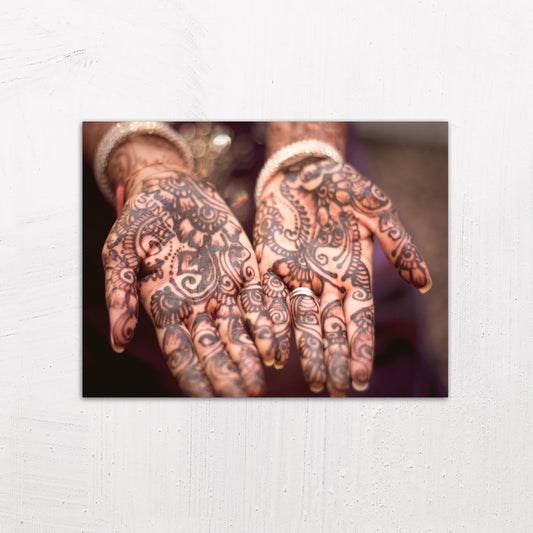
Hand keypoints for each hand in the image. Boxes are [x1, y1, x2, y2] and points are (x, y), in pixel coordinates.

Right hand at [102, 166, 280, 396]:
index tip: (207, 402)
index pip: (180, 351)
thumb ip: (121, 294)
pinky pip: (259, 299)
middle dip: (227, 372)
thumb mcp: (120, 253)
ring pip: (240, 329)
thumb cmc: (139, 221)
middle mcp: (197, 305)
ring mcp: (223, 289)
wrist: (171, 189)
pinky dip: (268, 319)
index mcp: (165, 307)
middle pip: (213, 346)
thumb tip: (118, 342)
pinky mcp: (245, 270)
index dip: (193, 376)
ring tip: (263, 380)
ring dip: (251, 353)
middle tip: (243, 397)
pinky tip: (280, 341)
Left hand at [254, 160, 431, 395]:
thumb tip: (424, 284)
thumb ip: (398, 245)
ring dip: (305, 351)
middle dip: (333, 359)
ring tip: (310, 381)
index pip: (358, 319)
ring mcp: (296, 276)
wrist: (302, 169)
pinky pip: (269, 298)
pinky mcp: (268, 265)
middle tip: (333, 392)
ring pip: (301, 321)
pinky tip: (273, 348)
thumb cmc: (344, 187)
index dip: (359, 348)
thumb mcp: (378, 211)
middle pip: (330, 328)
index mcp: (353, 273)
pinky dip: (272, 323)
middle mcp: (324, 282)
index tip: (359, 379)